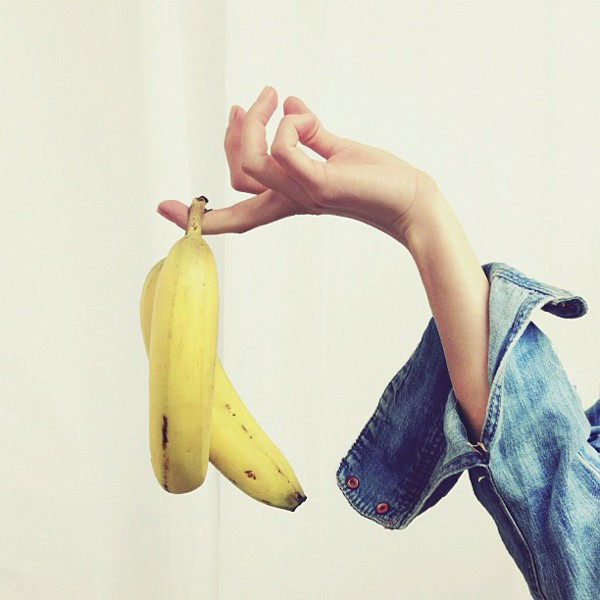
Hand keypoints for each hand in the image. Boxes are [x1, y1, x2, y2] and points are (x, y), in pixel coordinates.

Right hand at [157, 86, 440, 246]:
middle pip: (236, 173)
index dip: (199, 213)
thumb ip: (306, 132)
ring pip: (251, 159)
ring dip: (256, 119)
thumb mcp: (331, 150)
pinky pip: (282, 148)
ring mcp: (300, 195)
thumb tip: (288, 104)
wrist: (408, 198)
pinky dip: (288, 124)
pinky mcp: (318, 185)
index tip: (165, 209)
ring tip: (275, 97)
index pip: (235, 210)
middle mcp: (287, 200)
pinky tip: (306, 118)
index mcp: (286, 197)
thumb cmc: (374, 178)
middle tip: (256, 102)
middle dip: (235, 133)